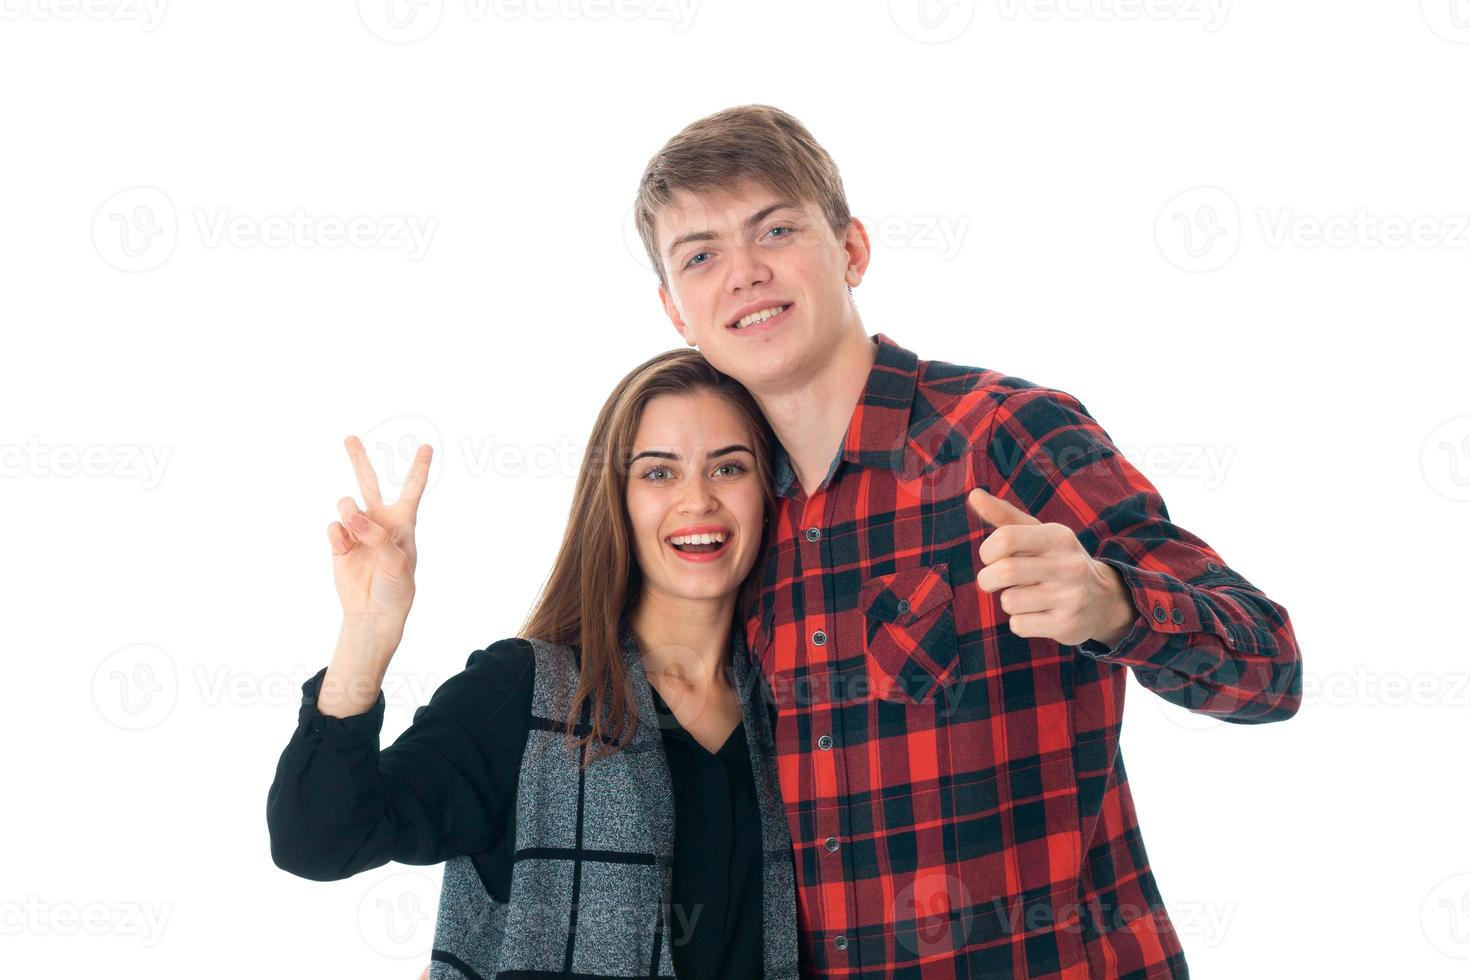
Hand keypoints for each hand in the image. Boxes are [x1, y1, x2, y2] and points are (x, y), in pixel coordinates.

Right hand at [328, 435, 432, 637]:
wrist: (373, 611)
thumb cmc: (396, 588)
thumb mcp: (397, 563)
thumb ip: (379, 537)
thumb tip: (353, 518)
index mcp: (403, 522)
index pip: (412, 489)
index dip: (419, 468)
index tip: (427, 446)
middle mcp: (379, 520)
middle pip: (368, 482)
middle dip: (358, 460)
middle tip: (350, 438)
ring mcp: (357, 529)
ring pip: (346, 503)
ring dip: (349, 513)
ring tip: (355, 532)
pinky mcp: (339, 541)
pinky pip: (333, 527)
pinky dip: (337, 537)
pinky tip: (344, 550)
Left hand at [967, 487, 1134, 646]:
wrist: (1104, 600)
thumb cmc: (1057, 560)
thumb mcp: (1038, 534)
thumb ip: (1004, 516)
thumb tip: (973, 494)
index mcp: (1058, 536)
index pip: (1006, 538)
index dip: (987, 551)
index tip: (992, 557)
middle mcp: (1068, 565)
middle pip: (1004, 572)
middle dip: (987, 579)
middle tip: (992, 581)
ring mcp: (1070, 596)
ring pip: (1010, 602)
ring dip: (1007, 601)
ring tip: (1025, 597)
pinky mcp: (1067, 624)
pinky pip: (1019, 626)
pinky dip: (1019, 622)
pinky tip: (1037, 614)